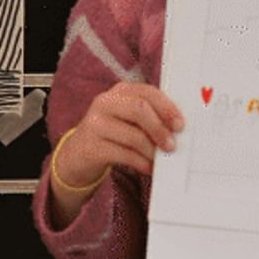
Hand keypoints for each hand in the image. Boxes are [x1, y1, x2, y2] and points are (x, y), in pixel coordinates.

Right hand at [56, 82, 183, 181]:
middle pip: (140, 109)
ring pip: (133, 135)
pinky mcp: (92, 147)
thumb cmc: (112, 134)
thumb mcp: (128, 119)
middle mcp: (105, 102)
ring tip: (158, 159)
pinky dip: (141, 163)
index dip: (167, 108)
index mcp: (120, 91)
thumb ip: (149, 117)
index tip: (180, 125)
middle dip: (160, 129)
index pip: (147, 92)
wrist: (78, 155)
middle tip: (172, 145)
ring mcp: (96, 124)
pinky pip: (124, 155)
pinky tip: (148, 167)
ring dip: (151, 150)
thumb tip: (176, 130)